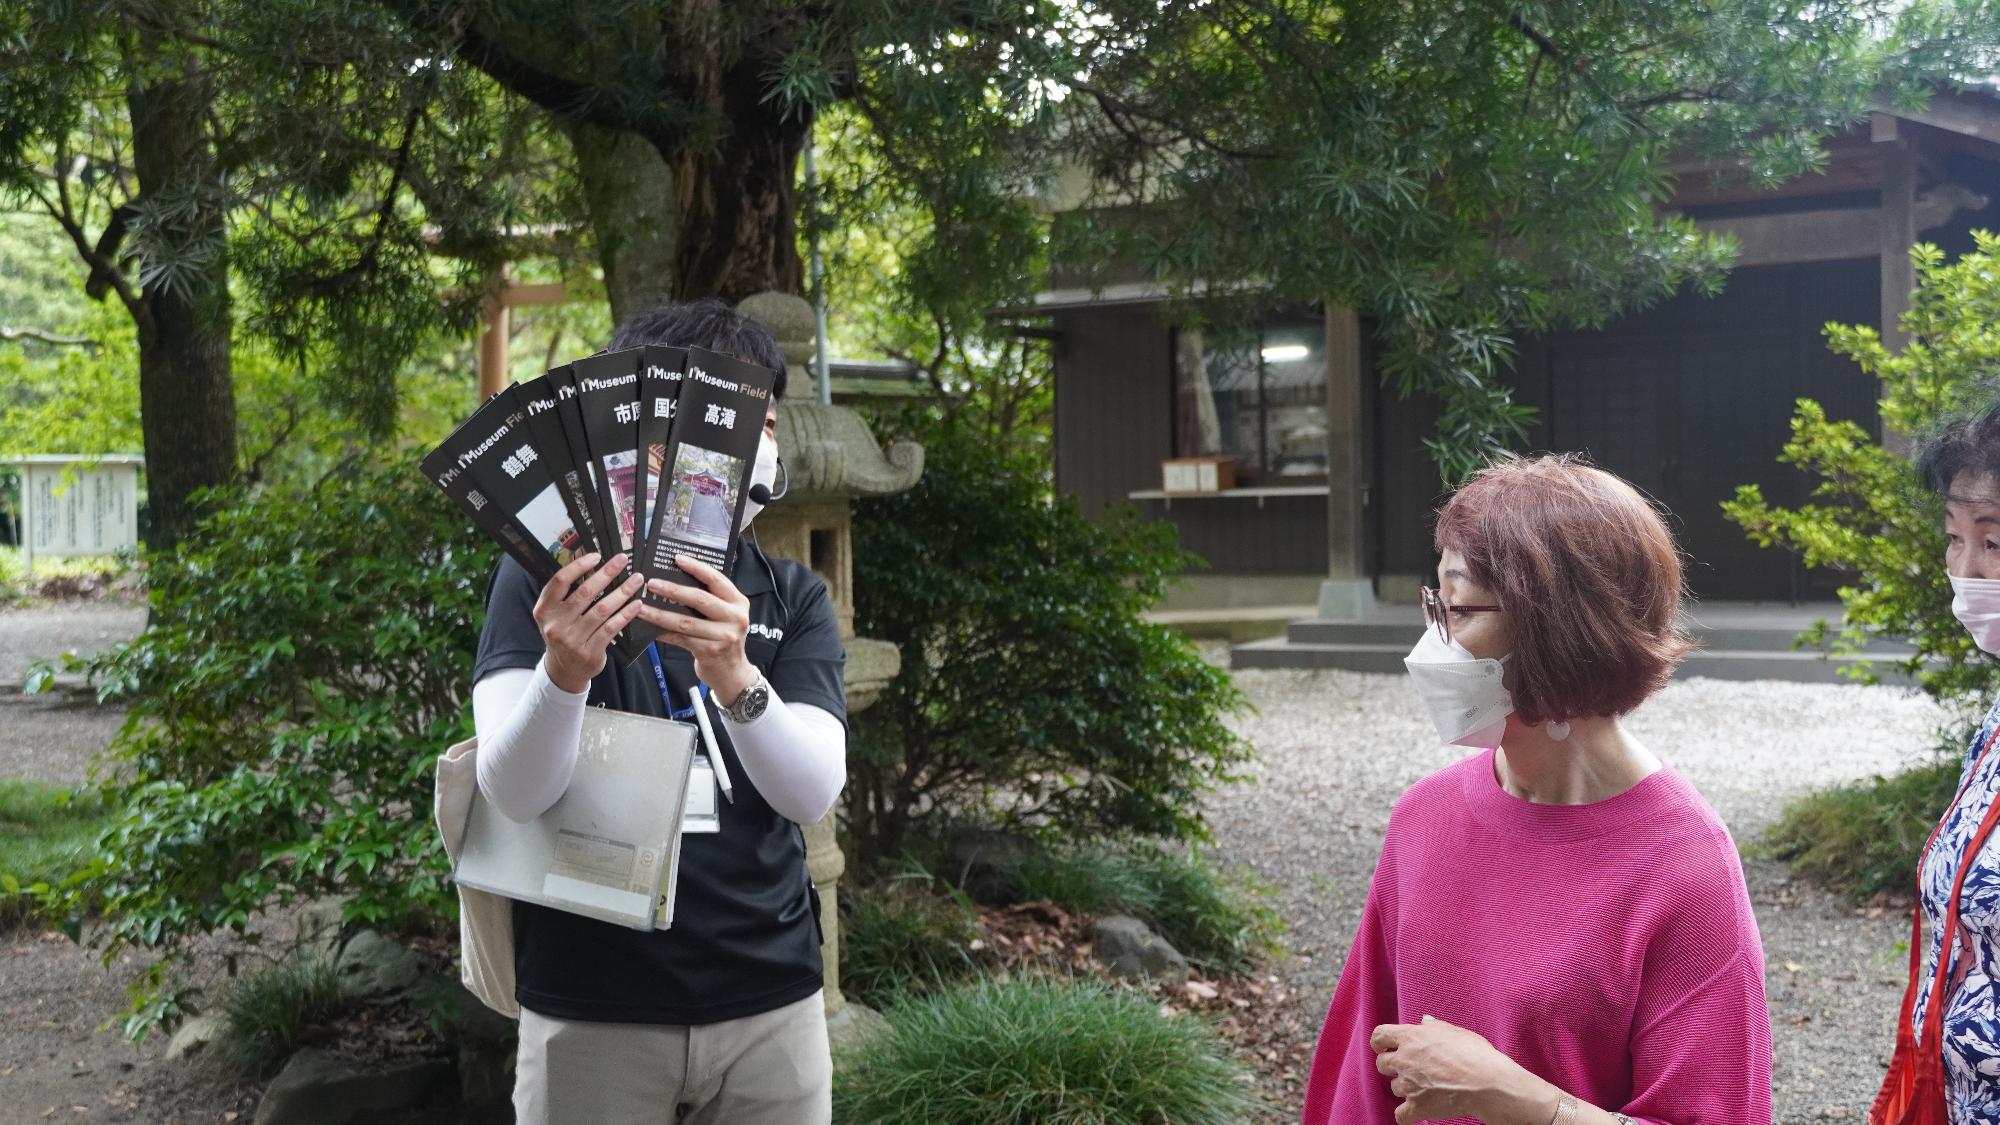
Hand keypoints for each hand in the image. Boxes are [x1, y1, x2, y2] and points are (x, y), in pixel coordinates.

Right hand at [535, 553, 646, 693]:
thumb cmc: (563, 634)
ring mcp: (572, 639)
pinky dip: (625, 613)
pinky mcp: (590, 651)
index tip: (597, 556)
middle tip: (622, 560)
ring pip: (602, 609)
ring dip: (622, 592)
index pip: (560, 581)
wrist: (564, 670)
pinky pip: (612, 627)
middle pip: (585, 592)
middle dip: (607, 573)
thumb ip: (566, 594)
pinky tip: (636, 604)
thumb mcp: (554, 615)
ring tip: (636, 580)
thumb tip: (591, 565)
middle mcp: (556, 624)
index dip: (579, 566)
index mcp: (544, 610)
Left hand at [639, 554, 757, 701]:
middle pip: (700, 599)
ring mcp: (723, 636)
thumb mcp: (726, 614)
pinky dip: (663, 633)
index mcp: (738, 601)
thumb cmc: (723, 636)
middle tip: (651, 583)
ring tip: (641, 607)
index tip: (676, 558)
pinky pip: (680, 639)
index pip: (716, 579)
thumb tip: (675, 578)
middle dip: (673, 590)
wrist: (732, 672)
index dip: (696, 567)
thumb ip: (711, 598)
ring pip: (685, 622)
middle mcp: (735, 617)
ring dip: (660, 614)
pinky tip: (649, 628)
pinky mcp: (709, 651)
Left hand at [1371, 1017, 1552, 1124]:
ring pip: (1394, 1088)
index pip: (1379, 1036)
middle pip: (1382, 1064)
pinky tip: (1419, 1109)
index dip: (1380, 1043)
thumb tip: (1423, 1021)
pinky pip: (1400, 1115)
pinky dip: (1407, 1114)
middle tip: (1411, 1069)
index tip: (1385, 1048)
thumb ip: (1434, 1027)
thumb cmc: (1476, 1054)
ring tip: (1427, 1087)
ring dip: (1406, 1088)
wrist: (1487, 1082)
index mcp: (1411, 1037)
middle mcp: (1404, 1059)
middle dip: (1393, 1066)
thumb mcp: (1455, 1032)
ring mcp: (1408, 1084)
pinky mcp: (1417, 1107)